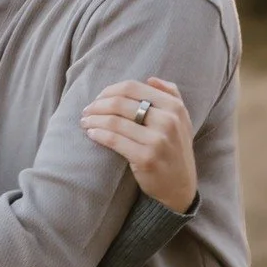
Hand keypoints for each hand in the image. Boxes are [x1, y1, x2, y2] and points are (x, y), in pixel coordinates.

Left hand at [80, 77, 197, 213]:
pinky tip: (91, 134)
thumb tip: (150, 79)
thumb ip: (171, 95)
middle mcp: (168, 121)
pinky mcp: (146, 158)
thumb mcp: (182, 120)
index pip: (133, 88)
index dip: (110, 90)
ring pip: (114, 121)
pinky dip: (98, 134)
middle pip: (120, 103)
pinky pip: (114, 140)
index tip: (99, 98)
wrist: (180, 187)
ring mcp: (158, 140)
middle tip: (86, 110)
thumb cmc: (175, 149)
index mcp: (174, 107)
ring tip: (85, 121)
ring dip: (94, 119)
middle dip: (98, 105)